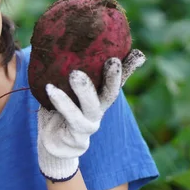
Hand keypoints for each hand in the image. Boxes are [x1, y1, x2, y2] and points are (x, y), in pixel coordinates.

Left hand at [37, 50, 145, 181]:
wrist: (53, 144)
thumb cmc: (59, 111)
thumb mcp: (66, 91)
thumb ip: (70, 75)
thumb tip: (62, 46)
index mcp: (100, 97)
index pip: (118, 80)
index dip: (129, 68)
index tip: (138, 53)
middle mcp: (99, 110)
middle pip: (111, 93)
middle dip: (114, 77)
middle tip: (112, 60)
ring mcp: (90, 123)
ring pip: (92, 106)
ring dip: (85, 89)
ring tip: (75, 74)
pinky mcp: (78, 134)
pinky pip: (70, 116)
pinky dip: (61, 101)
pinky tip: (50, 88)